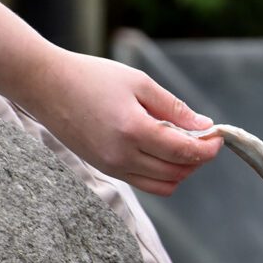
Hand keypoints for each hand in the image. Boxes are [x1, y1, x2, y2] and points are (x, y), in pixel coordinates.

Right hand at [18, 48, 222, 195]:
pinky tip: (163, 152)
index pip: (184, 152)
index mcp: (134, 130)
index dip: (208, 147)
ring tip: (184, 145)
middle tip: (204, 139)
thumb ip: (174, 107)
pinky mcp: (106, 170)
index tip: (218, 136)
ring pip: (164, 184)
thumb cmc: (91, 77)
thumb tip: (204, 126)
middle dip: (198, 158)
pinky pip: (146, 184)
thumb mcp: (139, 83)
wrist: (45, 86)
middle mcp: (123, 155)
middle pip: (178, 172)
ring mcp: (113, 166)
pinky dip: (163, 174)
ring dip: (182, 169)